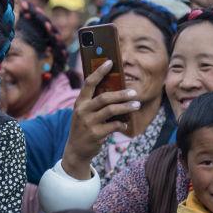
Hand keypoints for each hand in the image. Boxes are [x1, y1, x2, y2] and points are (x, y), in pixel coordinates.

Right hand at [62, 61, 139, 179]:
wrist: (76, 150)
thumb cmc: (84, 128)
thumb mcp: (84, 113)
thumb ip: (95, 103)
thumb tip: (117, 91)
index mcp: (80, 102)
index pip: (89, 83)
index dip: (99, 71)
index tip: (110, 62)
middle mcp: (82, 110)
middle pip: (105, 97)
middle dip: (121, 94)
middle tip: (134, 93)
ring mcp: (88, 122)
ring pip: (111, 110)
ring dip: (126, 107)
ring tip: (136, 105)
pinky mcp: (95, 134)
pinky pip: (114, 125)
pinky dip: (121, 124)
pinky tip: (124, 124)